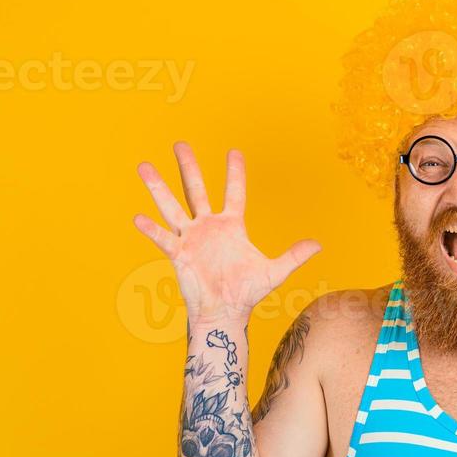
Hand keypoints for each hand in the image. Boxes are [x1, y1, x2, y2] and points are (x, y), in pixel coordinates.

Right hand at [133, 142, 320, 322]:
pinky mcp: (179, 254)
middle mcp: (208, 227)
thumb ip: (294, 256)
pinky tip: (138, 217)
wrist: (226, 313)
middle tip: (180, 144)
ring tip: (144, 167)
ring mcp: (191, 239)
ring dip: (159, 188)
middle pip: (197, 190)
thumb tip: (319, 245)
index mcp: (231, 227)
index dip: (235, 172)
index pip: (234, 192)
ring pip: (173, 207)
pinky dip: (151, 230)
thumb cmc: (247, 293)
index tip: (234, 151)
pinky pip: (163, 239)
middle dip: (188, 167)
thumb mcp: (274, 272)